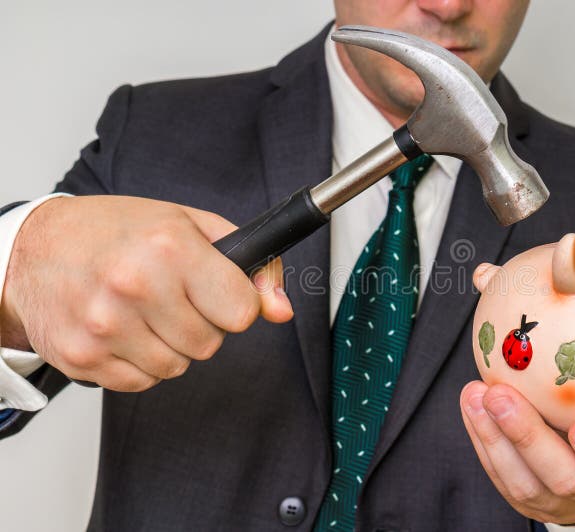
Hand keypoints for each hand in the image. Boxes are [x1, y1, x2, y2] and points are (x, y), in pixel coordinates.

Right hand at [0, 195, 292, 391]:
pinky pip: (142, 382)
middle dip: (201, 324)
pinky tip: (123, 329)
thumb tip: (281, 310)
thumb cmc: (118, 231)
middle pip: (211, 345)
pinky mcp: (83, 358)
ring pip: (178, 367)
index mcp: (170, 248)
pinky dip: (140, 362)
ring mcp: (104, 326)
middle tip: (172, 296)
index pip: (241, 312)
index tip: (220, 293)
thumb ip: (252, 265)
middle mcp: (135, 286)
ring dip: (170, 345)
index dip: (236, 304)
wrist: (35, 247)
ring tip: (144, 311)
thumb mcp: (193, 226)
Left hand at [460, 344, 574, 524]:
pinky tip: (471, 399)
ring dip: (496, 434)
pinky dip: (481, 434)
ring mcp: (556, 498)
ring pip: (522, 480)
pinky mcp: (522, 493)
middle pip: (565, 479)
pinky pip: (497, 470)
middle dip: (531, 439)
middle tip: (504, 396)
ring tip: (479, 392)